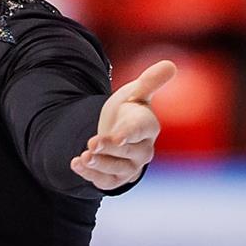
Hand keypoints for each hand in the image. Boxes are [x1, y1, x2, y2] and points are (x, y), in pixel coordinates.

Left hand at [70, 59, 174, 190]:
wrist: (120, 133)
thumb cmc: (130, 110)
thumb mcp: (137, 93)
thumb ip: (150, 81)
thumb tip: (170, 64)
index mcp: (148, 127)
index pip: (141, 131)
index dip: (129, 135)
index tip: (117, 138)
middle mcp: (143, 150)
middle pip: (128, 152)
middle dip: (109, 149)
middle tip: (92, 143)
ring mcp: (130, 166)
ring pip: (117, 170)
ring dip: (99, 164)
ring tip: (83, 156)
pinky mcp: (116, 178)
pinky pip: (105, 181)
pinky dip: (90, 175)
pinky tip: (75, 164)